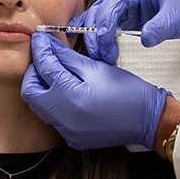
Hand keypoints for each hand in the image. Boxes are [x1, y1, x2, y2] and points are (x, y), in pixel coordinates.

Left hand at [21, 32, 168, 149]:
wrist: (149, 120)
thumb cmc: (127, 91)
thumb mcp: (97, 68)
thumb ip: (67, 57)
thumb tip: (47, 45)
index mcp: (70, 96)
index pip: (43, 68)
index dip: (40, 50)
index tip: (39, 38)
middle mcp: (63, 118)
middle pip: (31, 92)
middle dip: (34, 72)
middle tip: (45, 59)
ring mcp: (67, 132)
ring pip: (40, 107)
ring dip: (43, 89)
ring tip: (57, 74)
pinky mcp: (73, 140)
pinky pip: (54, 119)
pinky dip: (55, 105)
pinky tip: (69, 94)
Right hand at [72, 0, 179, 63]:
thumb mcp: (176, 19)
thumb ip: (159, 29)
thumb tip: (144, 40)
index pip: (114, 1)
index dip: (105, 22)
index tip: (103, 41)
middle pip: (101, 8)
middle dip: (96, 32)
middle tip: (102, 54)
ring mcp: (124, 0)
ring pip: (99, 17)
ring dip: (96, 36)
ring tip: (102, 56)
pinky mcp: (125, 13)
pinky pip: (105, 24)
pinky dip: (100, 36)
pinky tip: (98, 48)